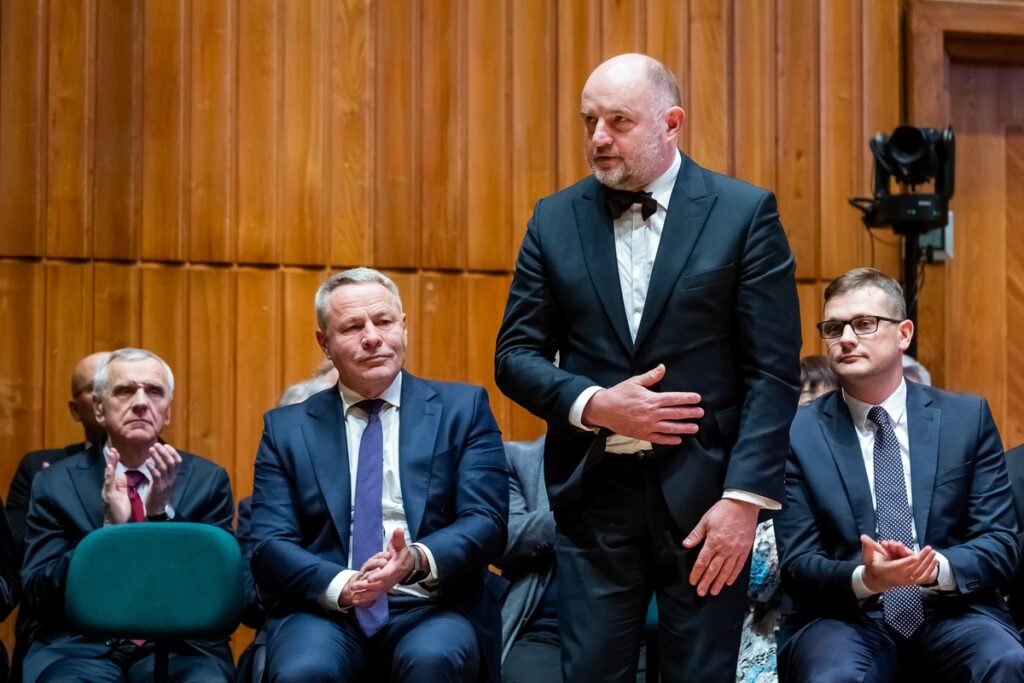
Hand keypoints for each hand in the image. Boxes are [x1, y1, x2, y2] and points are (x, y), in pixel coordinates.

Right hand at [102, 448, 130, 524]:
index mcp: (113, 487)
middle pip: (110, 471)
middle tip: (114, 448)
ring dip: (110, 465)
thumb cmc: (120, 511)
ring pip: (108, 476)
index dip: (115, 462)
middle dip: (111, 460)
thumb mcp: (122, 495)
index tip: (117, 451)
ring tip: (112, 454)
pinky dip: (109, 476)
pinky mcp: (109, 497)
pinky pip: (109, 485)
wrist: (116, 525)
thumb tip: (123, 475)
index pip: (114, 472)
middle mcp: (109, 488)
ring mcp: (107, 492)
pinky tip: (110, 468)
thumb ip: (121, 485)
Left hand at [145, 443, 180, 515]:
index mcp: (173, 477)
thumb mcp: (163, 483)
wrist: (158, 511)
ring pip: (164, 467)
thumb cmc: (158, 496)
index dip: (173, 452)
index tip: (166, 445)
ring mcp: (165, 483)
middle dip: (164, 452)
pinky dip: (152, 467)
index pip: (177, 461)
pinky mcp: (158, 488)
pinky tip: (147, 462)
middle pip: (171, 462)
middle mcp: (171, 478)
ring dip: (157, 457)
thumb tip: (158, 460)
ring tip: (151, 449)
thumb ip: (163, 473)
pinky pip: (156, 475)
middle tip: (156, 445)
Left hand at [339, 529, 415, 607]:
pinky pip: (374, 595)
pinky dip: (365, 599)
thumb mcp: (401, 545)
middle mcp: (391, 578)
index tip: (370, 578)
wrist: (409, 565)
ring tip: (353, 596)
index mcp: (395, 568)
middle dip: (366, 586)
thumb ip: (398, 539)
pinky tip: (355, 600)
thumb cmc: (402, 554)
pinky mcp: (383, 587)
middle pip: (378, 584)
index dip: (378, 576)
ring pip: (375, 591)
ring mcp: (387, 584)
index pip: (386, 573)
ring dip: (364, 594)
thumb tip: (398, 529)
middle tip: (354, 586)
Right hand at [581, 364, 702, 443]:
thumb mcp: (635, 382)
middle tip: (701, 413)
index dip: (687, 398)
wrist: (603, 409)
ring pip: (670, 428)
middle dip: (690, 413)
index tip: (697, 398)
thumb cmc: (619, 394)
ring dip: (684, 428)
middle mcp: (652, 413)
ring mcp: (648, 426)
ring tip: (695, 428)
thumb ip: (651, 376)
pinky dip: (669, 440)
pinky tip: (678, 440)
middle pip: (675, 413)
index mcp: (652, 399)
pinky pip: (659, 439)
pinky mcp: (642, 435)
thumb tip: (663, 367)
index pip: (674, 399)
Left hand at [683, 499, 758, 595]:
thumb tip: (686, 544)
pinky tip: (728, 582)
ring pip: (726, 571)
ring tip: (714, 591)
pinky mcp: (745, 550)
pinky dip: (733, 575)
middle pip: (714, 569)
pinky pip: (739, 566)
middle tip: (701, 592)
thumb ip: (696, 534)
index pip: (703, 561)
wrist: (743, 505)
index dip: (697, 573)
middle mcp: (725, 549)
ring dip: (719, 582)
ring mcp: (736, 550)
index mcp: (714, 541)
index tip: (693, 581)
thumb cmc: (724, 511)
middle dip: (706, 582)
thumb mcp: (705, 520)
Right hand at [860, 535, 937, 591]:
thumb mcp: (868, 556)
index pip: (900, 566)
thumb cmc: (873, 566)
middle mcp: (898, 576)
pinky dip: (929, 571)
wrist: (876, 581)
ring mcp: (906, 580)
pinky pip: (923, 578)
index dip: (908, 561)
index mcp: (888, 569)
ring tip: (933, 553)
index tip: (916, 555)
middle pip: (913, 568)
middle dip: (923, 558)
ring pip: (920, 573)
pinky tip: (934, 563)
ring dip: (928, 563)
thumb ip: (868, 546)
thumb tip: (863, 537)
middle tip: (929, 549)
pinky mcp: (911, 582)